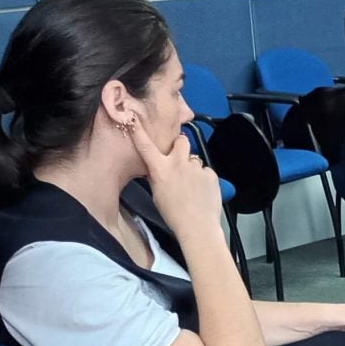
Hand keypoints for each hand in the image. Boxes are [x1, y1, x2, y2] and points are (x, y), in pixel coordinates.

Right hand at [127, 116, 220, 236]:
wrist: (198, 227)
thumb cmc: (174, 215)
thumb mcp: (157, 194)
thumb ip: (158, 176)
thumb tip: (159, 168)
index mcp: (160, 169)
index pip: (145, 145)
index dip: (138, 131)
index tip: (134, 119)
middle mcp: (178, 163)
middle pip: (181, 140)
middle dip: (181, 146)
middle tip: (181, 160)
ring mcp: (196, 167)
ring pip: (194, 159)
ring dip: (193, 167)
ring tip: (193, 185)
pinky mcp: (211, 174)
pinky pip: (206, 171)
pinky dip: (204, 179)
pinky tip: (202, 191)